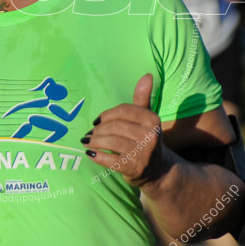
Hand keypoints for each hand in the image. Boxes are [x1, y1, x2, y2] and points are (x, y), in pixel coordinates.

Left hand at [86, 74, 171, 188]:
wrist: (158, 170)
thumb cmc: (146, 139)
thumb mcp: (147, 118)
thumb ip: (143, 97)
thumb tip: (147, 75)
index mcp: (152, 119)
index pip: (123, 111)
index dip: (106, 115)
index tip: (96, 120)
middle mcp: (150, 135)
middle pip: (116, 126)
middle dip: (98, 130)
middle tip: (89, 134)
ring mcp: (143, 153)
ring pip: (112, 142)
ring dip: (95, 141)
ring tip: (87, 142)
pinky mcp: (135, 168)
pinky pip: (111, 160)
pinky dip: (98, 156)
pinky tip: (90, 154)